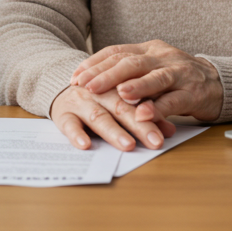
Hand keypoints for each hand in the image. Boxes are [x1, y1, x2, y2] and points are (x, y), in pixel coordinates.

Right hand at [50, 85, 177, 151]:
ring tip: (128, 145)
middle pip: (121, 107)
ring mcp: (80, 101)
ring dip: (113, 131)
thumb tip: (170, 131)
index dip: (152, 116)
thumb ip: (146, 114)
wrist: (61, 90)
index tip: (165, 134)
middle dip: (139, 125)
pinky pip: (69, 124)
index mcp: (117, 85)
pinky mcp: (63, 113)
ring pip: (98, 115)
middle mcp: (99, 91)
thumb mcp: (122, 102)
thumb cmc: (99, 99)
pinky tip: (85, 145)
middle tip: (154, 141)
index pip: (137, 100)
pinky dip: (76, 135)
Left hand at [70, 40, 222, 122]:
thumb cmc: (176, 78)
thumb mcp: (150, 69)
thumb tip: (91, 80)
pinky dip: (159, 108)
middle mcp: (163, 57)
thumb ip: (128, 73)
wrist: (218, 83)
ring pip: (156, 77)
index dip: (94, 64)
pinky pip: (175, 99)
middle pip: (132, 62)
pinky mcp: (195, 92)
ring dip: (137, 87)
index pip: (117, 52)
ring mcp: (181, 73)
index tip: (75, 78)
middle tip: (87, 87)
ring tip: (119, 95)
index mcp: (148, 49)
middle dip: (107, 75)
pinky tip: (144, 115)